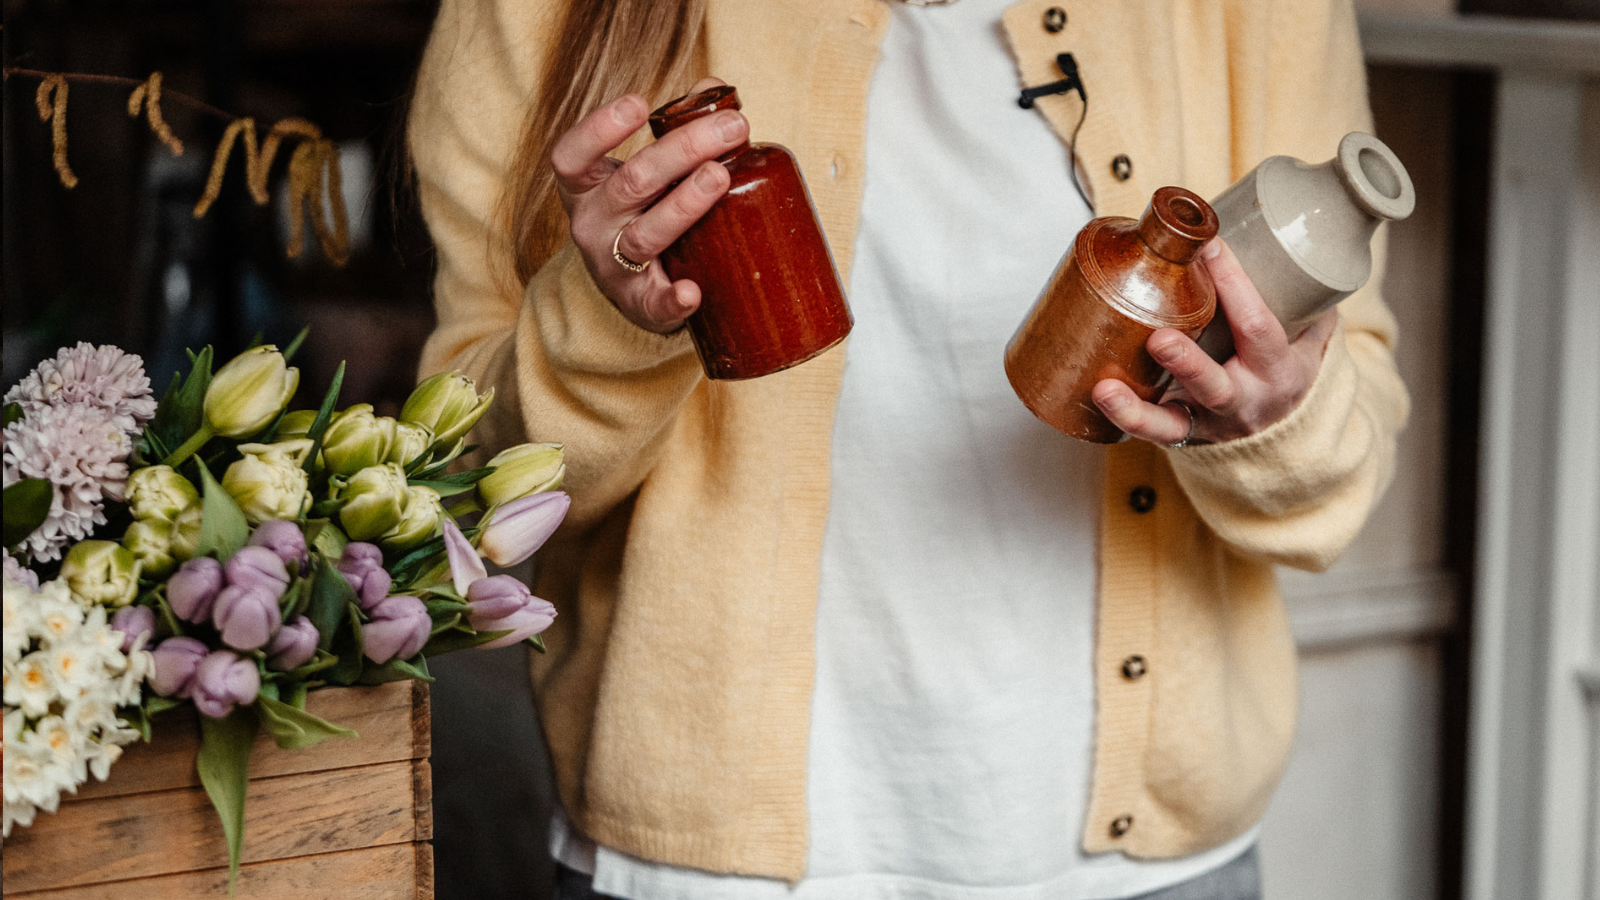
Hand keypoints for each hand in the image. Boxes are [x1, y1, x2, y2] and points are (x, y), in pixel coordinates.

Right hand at [550, 77, 742, 333]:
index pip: (572, 156)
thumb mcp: (646, 169)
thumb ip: (676, 127)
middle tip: (731, 128)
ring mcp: (612, 266)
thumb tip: (716, 88)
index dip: (600, 128)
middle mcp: (590, 225)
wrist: (634, 288)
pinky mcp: (638, 303)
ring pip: (646, 234)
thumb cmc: (644, 210)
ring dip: (685, 204)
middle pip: (631, 183)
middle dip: (683, 150)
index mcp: (584, 188)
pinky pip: (653, 303)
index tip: (639, 104)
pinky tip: (691, 291)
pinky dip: (672, 299)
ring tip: (719, 177)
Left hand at [1091, 238, 1336, 445]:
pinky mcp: (1180, 437)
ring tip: (1105, 390)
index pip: (1257, 327)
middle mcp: (1244, 402)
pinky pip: (1151, 434)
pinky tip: (1096, 398)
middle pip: (1216, 386)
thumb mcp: (1305, 339)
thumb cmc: (1283, 371)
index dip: (1235, 286)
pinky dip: (1124, 419)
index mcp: (1278, 371)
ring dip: (1136, 408)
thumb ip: (1300, 297)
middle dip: (1187, 363)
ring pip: (1172, 424)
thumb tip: (1280, 235)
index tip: (1208, 247)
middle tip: (1159, 339)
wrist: (1283, 435)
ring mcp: (1208, 424)